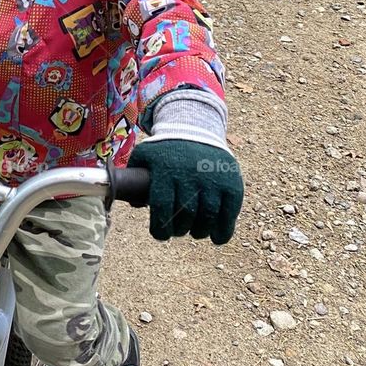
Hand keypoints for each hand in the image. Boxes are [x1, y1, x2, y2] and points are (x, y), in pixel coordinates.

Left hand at [126, 139, 243, 244]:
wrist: (196, 128)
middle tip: (178, 230)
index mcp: (166, 170)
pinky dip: (223, 231)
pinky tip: (215, 237)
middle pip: (186, 215)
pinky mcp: (232, 183)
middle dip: (180, 229)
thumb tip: (133, 204)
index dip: (160, 228)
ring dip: (199, 232)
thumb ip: (133, 177)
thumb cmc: (167, 150)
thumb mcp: (146, 155)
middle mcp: (190, 174)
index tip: (161, 234)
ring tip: (194, 231)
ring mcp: (213, 178)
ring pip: (207, 217)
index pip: (162, 208)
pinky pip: (230, 213)